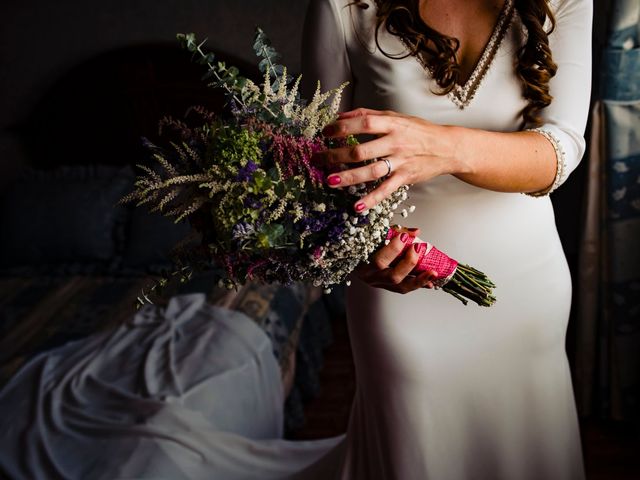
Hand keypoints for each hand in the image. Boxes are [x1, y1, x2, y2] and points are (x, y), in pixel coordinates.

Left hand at [318, 108, 463, 210]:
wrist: (447, 147)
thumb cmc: (418, 131)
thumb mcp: (395, 117)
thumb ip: (368, 114)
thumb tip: (340, 116)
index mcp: (391, 124)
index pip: (363, 123)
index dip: (342, 128)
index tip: (325, 132)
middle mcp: (395, 142)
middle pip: (361, 150)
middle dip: (336, 156)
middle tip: (318, 159)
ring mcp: (400, 162)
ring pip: (371, 171)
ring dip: (349, 178)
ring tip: (330, 181)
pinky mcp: (405, 178)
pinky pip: (386, 190)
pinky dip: (371, 199)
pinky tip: (357, 207)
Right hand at [355, 227, 438, 293]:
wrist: (349, 257)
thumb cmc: (361, 244)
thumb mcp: (372, 235)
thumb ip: (394, 232)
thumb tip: (416, 232)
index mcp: (363, 263)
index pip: (378, 260)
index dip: (394, 249)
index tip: (404, 236)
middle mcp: (371, 276)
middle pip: (393, 276)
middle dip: (409, 263)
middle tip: (418, 248)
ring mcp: (379, 283)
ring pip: (401, 287)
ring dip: (419, 279)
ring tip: (433, 272)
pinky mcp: (386, 287)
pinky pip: (404, 289)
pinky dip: (418, 284)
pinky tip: (430, 281)